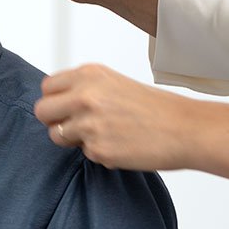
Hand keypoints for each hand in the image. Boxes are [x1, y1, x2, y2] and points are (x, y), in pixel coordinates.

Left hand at [34, 63, 193, 170]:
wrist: (186, 129)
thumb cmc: (155, 107)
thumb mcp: (114, 83)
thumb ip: (84, 88)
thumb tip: (57, 102)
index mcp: (89, 74)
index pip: (47, 87)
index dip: (55, 100)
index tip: (66, 108)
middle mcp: (85, 95)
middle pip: (42, 111)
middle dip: (54, 120)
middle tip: (74, 125)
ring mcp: (89, 123)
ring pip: (56, 135)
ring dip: (72, 139)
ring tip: (101, 135)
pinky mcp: (97, 149)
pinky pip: (83, 154)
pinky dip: (98, 153)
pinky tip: (119, 145)